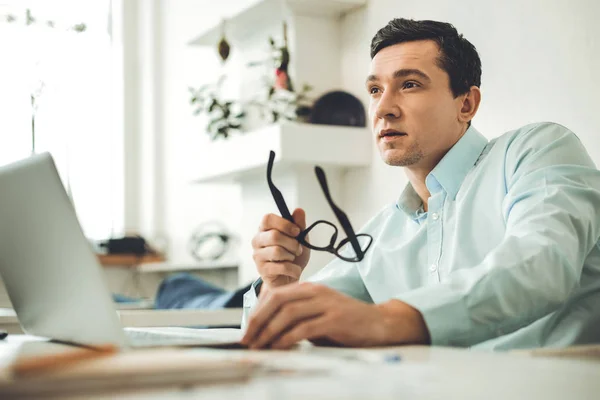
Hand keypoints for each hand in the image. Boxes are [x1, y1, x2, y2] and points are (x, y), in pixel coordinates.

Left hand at [241, 283, 429, 349]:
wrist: (379, 323)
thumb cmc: (345, 323)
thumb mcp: (317, 315)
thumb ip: (296, 319)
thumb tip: (267, 332)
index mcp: (308, 288)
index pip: (274, 294)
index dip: (257, 312)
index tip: (247, 331)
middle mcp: (315, 291)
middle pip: (277, 300)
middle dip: (258, 321)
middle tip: (247, 340)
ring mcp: (326, 303)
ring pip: (288, 313)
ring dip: (269, 331)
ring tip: (259, 346)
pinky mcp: (335, 319)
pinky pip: (304, 328)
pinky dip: (287, 338)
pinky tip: (279, 347)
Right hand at [251, 208, 310, 291]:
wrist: (291, 278)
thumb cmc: (293, 256)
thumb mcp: (300, 239)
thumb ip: (299, 225)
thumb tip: (299, 210)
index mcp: (265, 229)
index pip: (267, 219)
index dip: (284, 224)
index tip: (296, 231)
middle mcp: (258, 241)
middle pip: (274, 235)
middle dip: (292, 243)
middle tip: (298, 249)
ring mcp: (258, 256)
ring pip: (277, 251)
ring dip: (292, 256)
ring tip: (293, 259)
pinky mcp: (262, 270)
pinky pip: (281, 266)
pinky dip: (293, 268)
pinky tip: (293, 270)